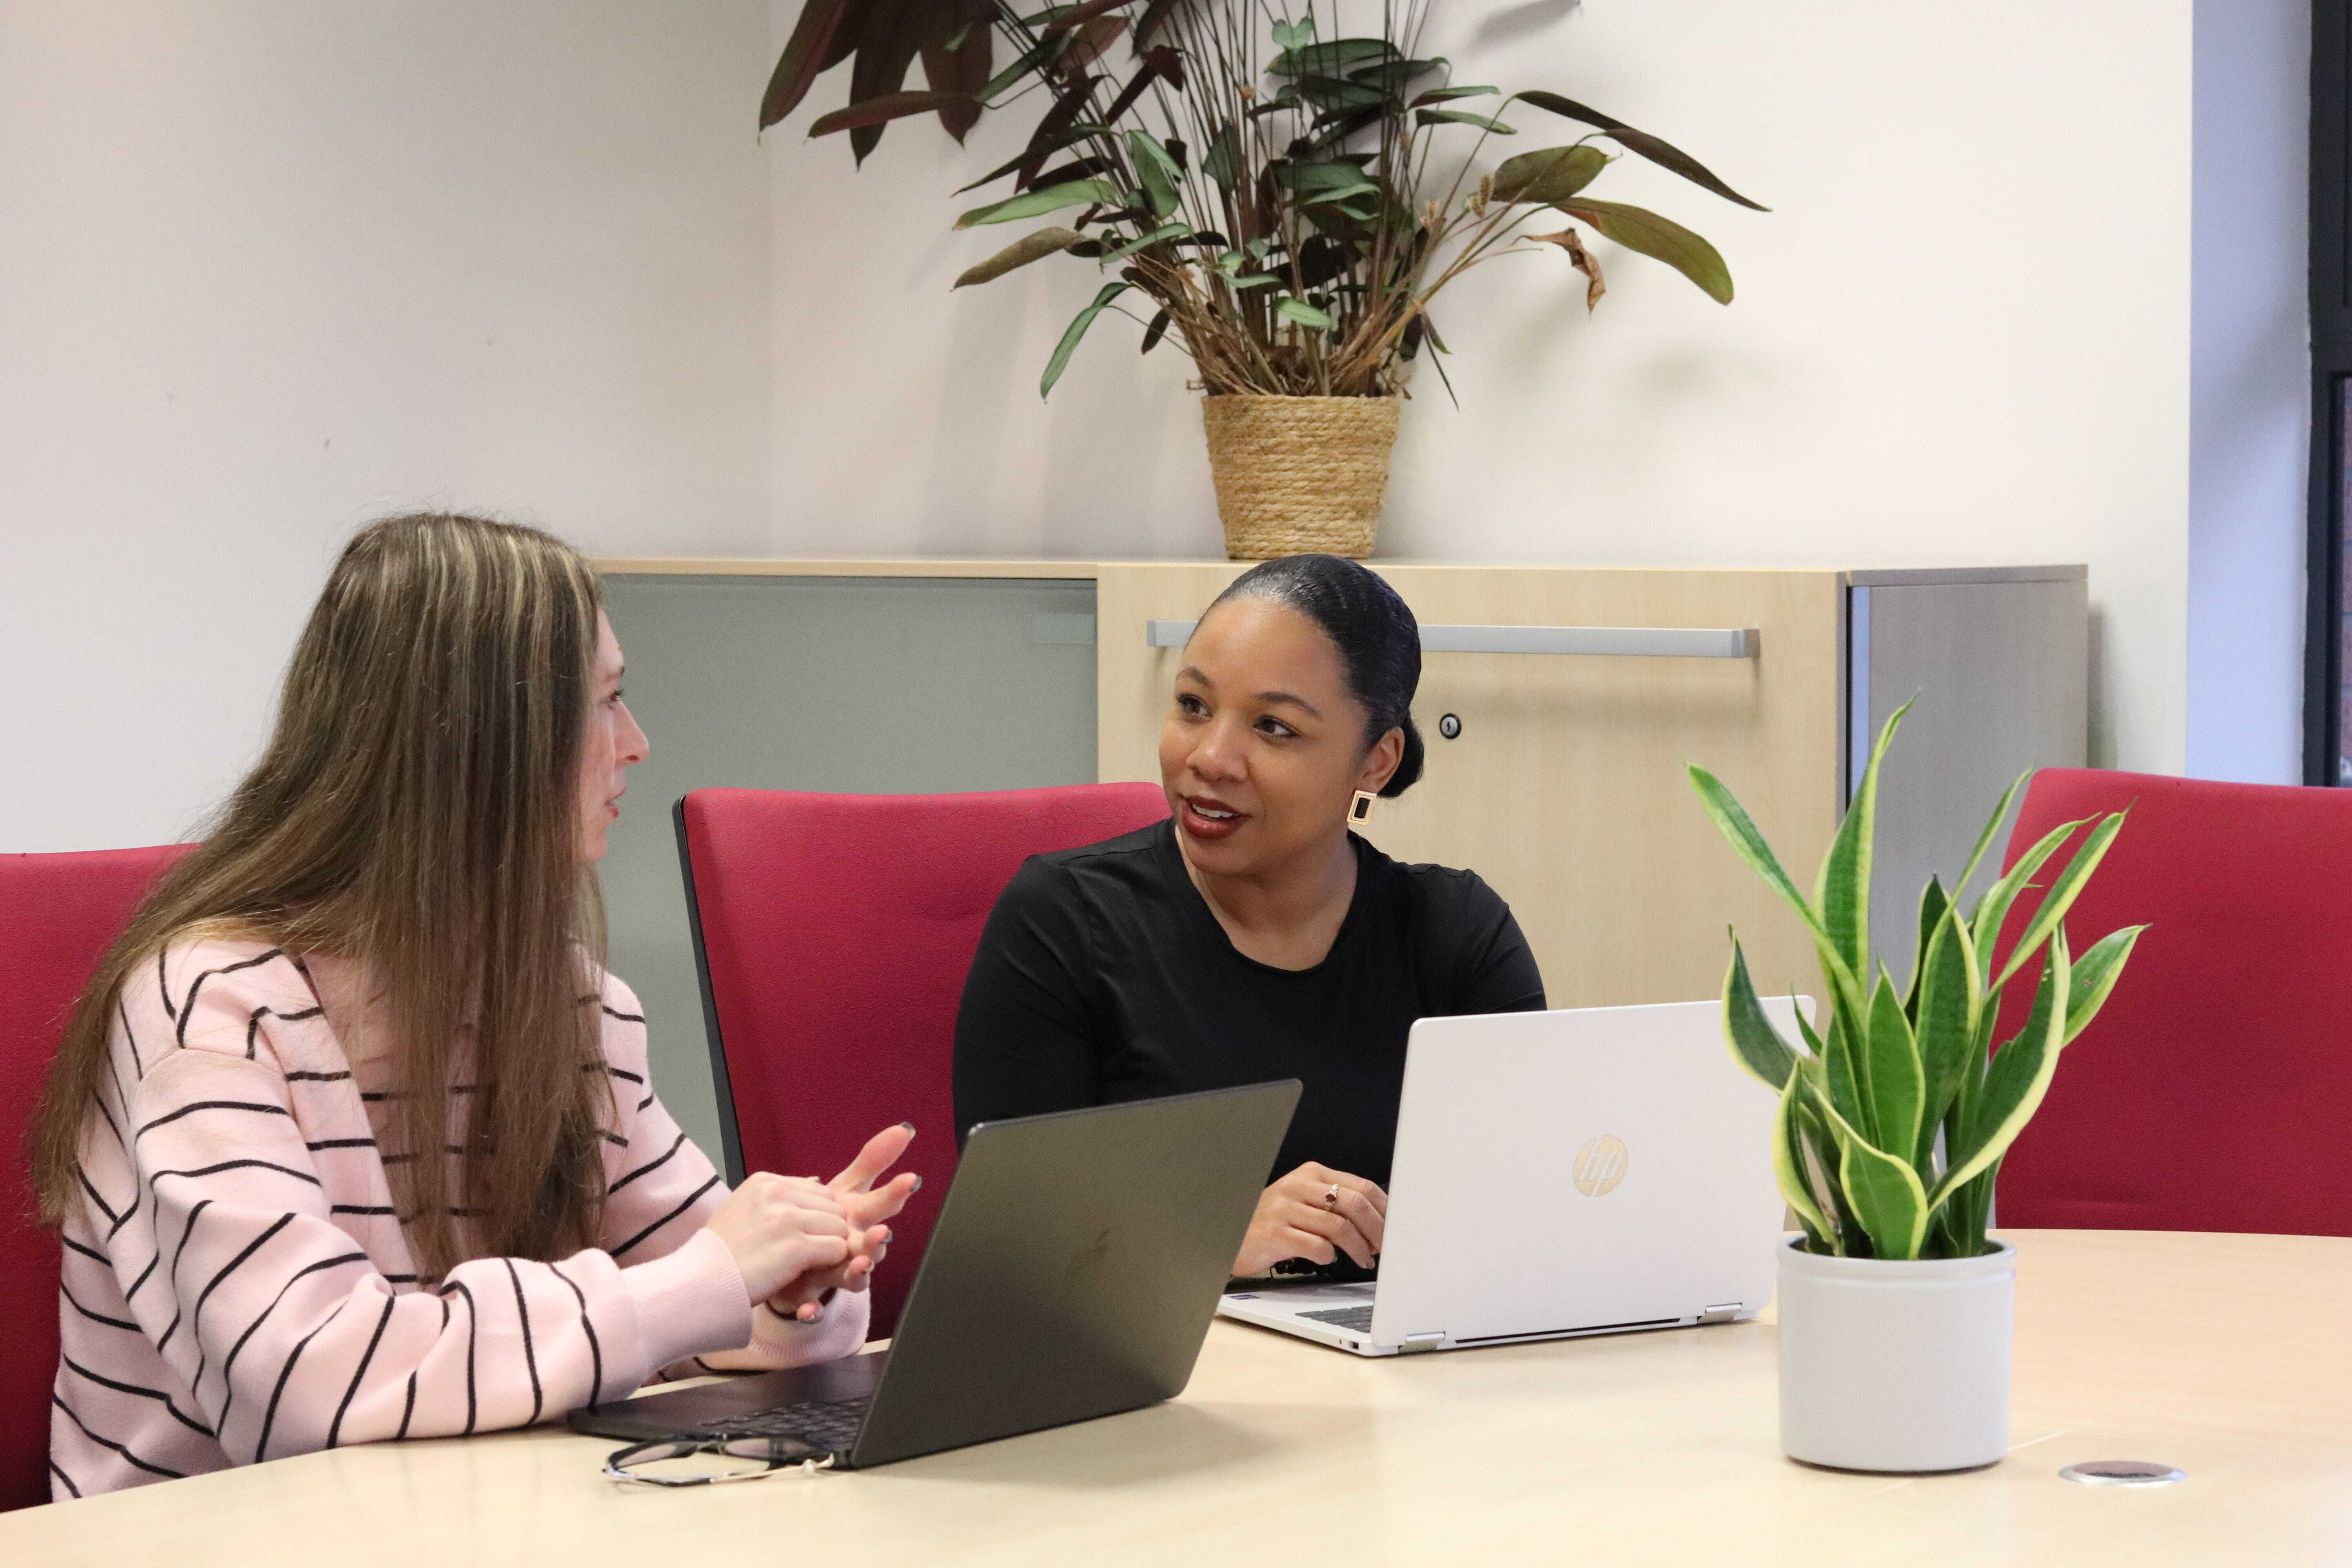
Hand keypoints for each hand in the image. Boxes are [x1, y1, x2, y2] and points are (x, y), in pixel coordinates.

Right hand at [702, 1172, 851, 1302]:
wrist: (700, 1282)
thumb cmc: (722, 1252)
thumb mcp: (743, 1208)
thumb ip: (776, 1197)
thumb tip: (815, 1181)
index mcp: (765, 1182)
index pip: (818, 1191)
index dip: (817, 1217)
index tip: (801, 1235)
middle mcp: (777, 1193)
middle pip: (833, 1207)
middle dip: (827, 1231)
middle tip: (808, 1251)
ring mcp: (786, 1218)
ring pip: (840, 1227)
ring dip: (830, 1247)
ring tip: (805, 1262)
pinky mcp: (795, 1247)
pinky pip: (837, 1249)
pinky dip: (830, 1263)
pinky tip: (808, 1271)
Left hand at [766, 1123, 922, 1321]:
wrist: (798, 1264)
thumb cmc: (828, 1225)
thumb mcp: (847, 1190)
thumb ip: (875, 1161)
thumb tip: (905, 1128)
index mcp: (861, 1222)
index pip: (884, 1206)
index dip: (896, 1193)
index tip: (910, 1179)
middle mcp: (853, 1251)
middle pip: (872, 1246)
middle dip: (878, 1241)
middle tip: (882, 1234)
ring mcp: (832, 1276)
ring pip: (851, 1277)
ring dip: (857, 1273)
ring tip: (860, 1266)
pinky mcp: (809, 1296)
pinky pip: (812, 1307)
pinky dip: (812, 1310)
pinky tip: (807, 1310)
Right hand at [1233, 1162, 1386, 1275]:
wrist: (1235, 1234)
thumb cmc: (1276, 1220)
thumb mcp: (1306, 1202)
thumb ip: (1338, 1205)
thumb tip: (1380, 1223)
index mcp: (1312, 1174)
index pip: (1361, 1185)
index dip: (1384, 1209)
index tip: (1394, 1228)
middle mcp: (1298, 1186)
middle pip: (1354, 1203)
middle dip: (1376, 1229)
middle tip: (1383, 1247)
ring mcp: (1285, 1209)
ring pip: (1338, 1227)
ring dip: (1359, 1248)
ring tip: (1364, 1259)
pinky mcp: (1275, 1234)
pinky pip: (1315, 1246)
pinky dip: (1330, 1256)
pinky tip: (1331, 1259)